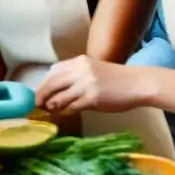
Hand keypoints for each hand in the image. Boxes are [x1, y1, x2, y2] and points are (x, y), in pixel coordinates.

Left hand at [35, 56, 152, 113]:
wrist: (137, 83)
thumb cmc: (116, 79)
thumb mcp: (93, 70)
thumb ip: (75, 75)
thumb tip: (56, 88)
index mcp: (79, 61)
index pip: (53, 71)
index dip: (43, 84)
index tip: (39, 93)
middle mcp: (80, 70)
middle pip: (51, 84)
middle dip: (41, 95)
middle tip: (37, 105)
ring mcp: (86, 84)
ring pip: (59, 97)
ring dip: (51, 105)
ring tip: (49, 110)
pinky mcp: (92, 98)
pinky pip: (71, 106)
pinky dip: (65, 110)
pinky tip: (64, 113)